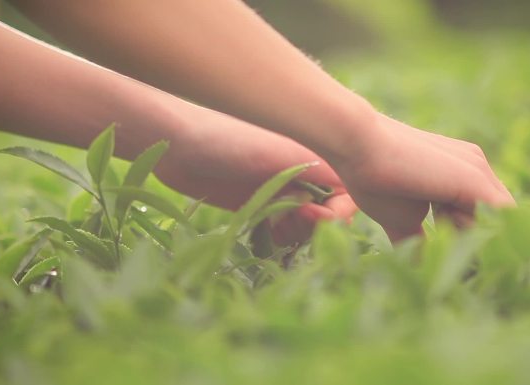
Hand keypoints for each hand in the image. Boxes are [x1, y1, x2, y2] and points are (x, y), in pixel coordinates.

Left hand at [152, 108, 356, 243]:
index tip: (316, 219)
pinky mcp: (258, 204)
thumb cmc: (229, 138)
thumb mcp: (279, 153)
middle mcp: (301, 172)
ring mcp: (280, 189)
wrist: (174, 141)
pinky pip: (282, 228)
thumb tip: (354, 195)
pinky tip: (265, 233)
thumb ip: (318, 172)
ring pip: (306, 224)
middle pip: (330, 212)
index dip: (339, 213)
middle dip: (317, 226)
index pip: (348, 192)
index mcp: (314, 154)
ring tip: (275, 229)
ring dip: (298, 234)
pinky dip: (280, 236)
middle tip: (290, 225)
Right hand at [334, 113, 514, 240]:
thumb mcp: (400, 219)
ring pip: (502, 222)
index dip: (468, 239)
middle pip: (497, 221)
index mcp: (461, 174)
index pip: (484, 216)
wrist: (358, 146)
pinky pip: (501, 218)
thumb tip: (419, 268)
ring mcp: (478, 169)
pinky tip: (446, 221)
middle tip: (438, 231)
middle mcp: (476, 166)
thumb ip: (416, 242)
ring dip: (473, 238)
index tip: (439, 244)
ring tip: (437, 219)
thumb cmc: (373, 179)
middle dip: (473, 241)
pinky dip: (483, 235)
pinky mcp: (475, 178)